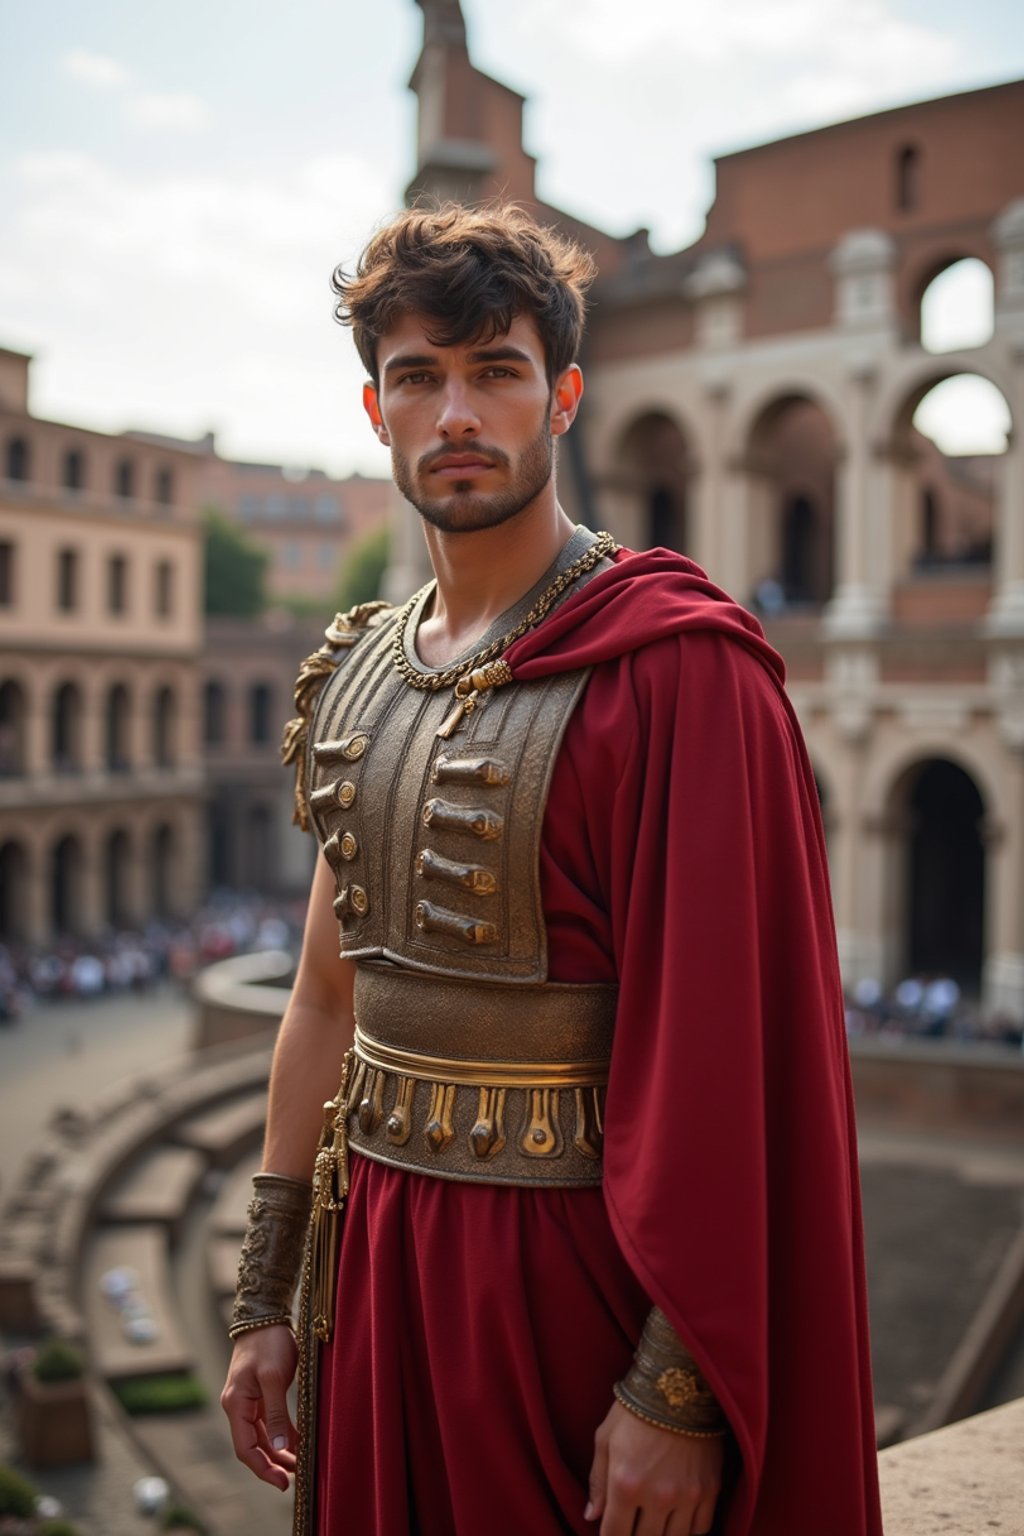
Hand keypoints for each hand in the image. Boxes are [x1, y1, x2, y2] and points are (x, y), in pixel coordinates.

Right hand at [220, 1325, 298, 1490]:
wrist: (264, 1315)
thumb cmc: (268, 1342)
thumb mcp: (274, 1377)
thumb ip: (276, 1413)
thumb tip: (279, 1447)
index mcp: (236, 1404)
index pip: (245, 1449)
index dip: (263, 1469)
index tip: (283, 1482)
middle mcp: (237, 1406)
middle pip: (252, 1446)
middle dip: (273, 1463)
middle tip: (295, 1476)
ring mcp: (247, 1400)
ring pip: (260, 1435)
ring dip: (277, 1451)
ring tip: (298, 1463)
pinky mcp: (258, 1393)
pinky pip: (266, 1422)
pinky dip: (279, 1434)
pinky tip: (295, 1441)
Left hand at [586, 1398, 723, 1535]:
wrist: (679, 1383)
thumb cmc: (635, 1409)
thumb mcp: (605, 1439)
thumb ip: (597, 1482)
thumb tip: (591, 1516)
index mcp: (625, 1484)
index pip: (614, 1535)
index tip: (611, 1533)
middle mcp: (657, 1496)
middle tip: (634, 1524)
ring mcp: (687, 1495)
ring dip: (662, 1534)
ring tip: (655, 1522)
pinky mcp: (710, 1489)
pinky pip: (700, 1528)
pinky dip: (688, 1529)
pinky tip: (678, 1519)